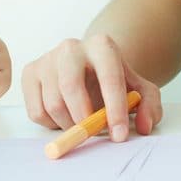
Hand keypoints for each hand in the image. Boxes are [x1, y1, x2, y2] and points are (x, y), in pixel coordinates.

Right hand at [21, 34, 162, 140]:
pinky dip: (51, 125)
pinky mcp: (30, 73)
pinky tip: (65, 117)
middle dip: (83, 119)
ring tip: (82, 124)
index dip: (115, 108)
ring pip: (53, 103)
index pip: (109, 77)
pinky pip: (36, 111)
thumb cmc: (114, 81)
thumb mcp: (140, 91)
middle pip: (70, 87)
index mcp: (102, 45)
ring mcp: (47, 59)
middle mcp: (71, 47)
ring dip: (69, 125)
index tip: (119, 135)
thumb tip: (144, 125)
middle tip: (94, 134)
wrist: (89, 69)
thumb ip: (150, 106)